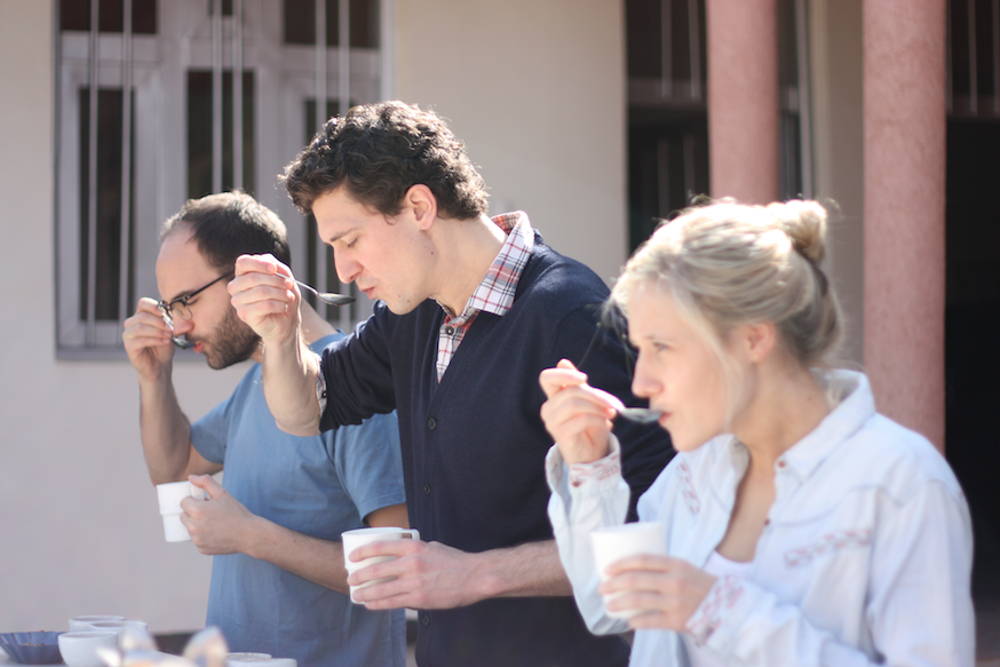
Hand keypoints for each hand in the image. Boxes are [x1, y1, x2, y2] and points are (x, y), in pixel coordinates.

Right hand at [122, 297, 174, 380]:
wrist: (159, 365)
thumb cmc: (164, 345)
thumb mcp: (172, 333)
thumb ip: (179, 326)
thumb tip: (191, 324)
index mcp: (142, 315)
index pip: (143, 303)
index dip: (153, 306)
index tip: (166, 313)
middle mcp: (132, 323)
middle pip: (142, 316)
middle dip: (159, 322)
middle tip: (171, 329)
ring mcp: (129, 334)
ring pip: (140, 327)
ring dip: (157, 331)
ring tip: (169, 336)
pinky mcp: (129, 346)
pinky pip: (140, 340)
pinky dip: (155, 340)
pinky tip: (165, 342)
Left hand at [180, 475, 255, 554]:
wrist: (248, 534)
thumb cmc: (236, 513)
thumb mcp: (222, 493)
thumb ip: (205, 482)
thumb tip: (191, 477)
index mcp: (197, 510)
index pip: (184, 502)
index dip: (193, 501)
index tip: (203, 502)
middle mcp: (193, 526)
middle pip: (183, 516)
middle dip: (193, 513)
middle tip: (209, 513)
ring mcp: (196, 539)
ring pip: (189, 528)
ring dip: (196, 525)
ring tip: (213, 523)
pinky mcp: (201, 549)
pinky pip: (196, 540)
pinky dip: (202, 537)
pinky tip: (215, 533)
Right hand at [229, 254, 301, 344]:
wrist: (287, 322)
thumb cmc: (284, 297)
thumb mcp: (285, 278)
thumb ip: (278, 267)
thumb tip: (270, 264)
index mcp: (243, 274)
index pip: (242, 262)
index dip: (258, 264)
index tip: (274, 269)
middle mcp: (236, 287)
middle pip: (253, 277)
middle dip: (276, 280)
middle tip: (289, 285)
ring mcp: (238, 301)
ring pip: (261, 291)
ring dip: (280, 293)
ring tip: (289, 297)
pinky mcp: (244, 314)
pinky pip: (264, 305)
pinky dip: (279, 305)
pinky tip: (283, 307)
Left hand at [347, 539, 485, 609]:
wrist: (475, 576)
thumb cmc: (455, 561)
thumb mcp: (432, 546)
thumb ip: (414, 550)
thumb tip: (399, 555)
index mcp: (414, 546)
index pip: (380, 546)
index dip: (363, 552)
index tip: (352, 557)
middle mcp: (411, 563)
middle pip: (376, 570)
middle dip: (359, 576)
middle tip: (351, 580)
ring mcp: (414, 582)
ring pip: (381, 590)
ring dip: (365, 594)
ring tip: (356, 595)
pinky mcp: (419, 598)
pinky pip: (392, 602)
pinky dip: (378, 604)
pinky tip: (370, 605)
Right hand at [538, 359, 622, 463]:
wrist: (593, 455)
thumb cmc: (592, 426)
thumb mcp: (589, 402)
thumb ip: (578, 385)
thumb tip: (562, 362)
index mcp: (554, 397)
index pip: (546, 378)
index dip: (563, 374)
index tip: (585, 379)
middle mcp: (549, 408)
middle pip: (569, 391)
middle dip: (595, 395)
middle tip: (613, 403)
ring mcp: (552, 422)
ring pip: (574, 404)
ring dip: (597, 407)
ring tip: (610, 413)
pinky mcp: (560, 435)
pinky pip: (580, 419)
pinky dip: (597, 419)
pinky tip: (606, 424)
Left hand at [600, 554, 715, 631]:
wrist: (726, 607)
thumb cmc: (698, 585)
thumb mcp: (684, 568)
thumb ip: (662, 567)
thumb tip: (629, 569)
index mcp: (675, 564)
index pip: (642, 560)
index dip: (621, 564)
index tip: (606, 569)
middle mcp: (674, 581)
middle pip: (636, 580)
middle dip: (613, 584)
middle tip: (601, 589)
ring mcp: (676, 602)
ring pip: (639, 601)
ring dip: (619, 603)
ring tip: (609, 606)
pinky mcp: (678, 620)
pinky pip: (651, 621)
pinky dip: (636, 621)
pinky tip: (628, 621)